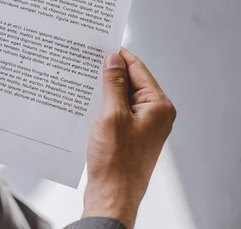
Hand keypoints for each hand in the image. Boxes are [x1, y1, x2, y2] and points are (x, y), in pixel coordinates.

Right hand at [82, 48, 175, 228]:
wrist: (112, 196)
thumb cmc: (116, 160)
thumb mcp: (112, 115)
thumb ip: (113, 84)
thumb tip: (114, 58)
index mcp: (158, 106)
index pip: (138, 69)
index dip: (118, 56)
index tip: (100, 44)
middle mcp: (155, 114)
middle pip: (131, 82)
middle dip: (109, 72)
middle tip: (86, 60)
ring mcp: (143, 126)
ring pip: (122, 97)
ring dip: (104, 90)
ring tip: (82, 80)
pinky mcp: (131, 136)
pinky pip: (117, 112)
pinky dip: (103, 105)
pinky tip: (86, 101)